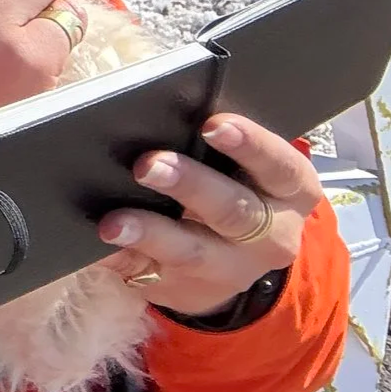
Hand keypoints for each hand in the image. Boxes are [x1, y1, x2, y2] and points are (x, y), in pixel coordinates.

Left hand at [97, 114, 322, 317]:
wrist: (237, 254)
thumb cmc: (236, 179)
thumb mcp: (250, 162)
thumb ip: (220, 135)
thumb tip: (166, 100)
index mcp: (290, 189)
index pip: (278, 164)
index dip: (248, 144)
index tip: (212, 124)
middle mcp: (271, 235)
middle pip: (233, 210)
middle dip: (188, 184)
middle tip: (147, 164)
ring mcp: (232, 269)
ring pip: (193, 252)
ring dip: (151, 233)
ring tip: (114, 222)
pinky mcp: (190, 291)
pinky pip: (151, 275)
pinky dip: (122, 258)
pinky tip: (100, 245)